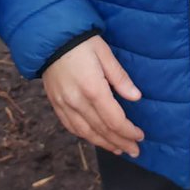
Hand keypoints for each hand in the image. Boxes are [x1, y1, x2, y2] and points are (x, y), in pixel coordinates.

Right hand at [43, 35, 143, 156]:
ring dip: (104, 144)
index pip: (114, 120)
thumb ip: (120, 77)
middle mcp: (77, 101)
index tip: (140, 136)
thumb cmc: (80, 42)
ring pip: (86, 133)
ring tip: (118, 149)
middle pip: (102, 130)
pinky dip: (85, 136)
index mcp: (92, 88)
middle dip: (120, 142)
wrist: (49, 38)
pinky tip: (95, 139)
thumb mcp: (104, 53)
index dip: (128, 131)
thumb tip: (136, 97)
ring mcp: (64, 105)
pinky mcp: (55, 104)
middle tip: (135, 151)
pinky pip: (71, 126)